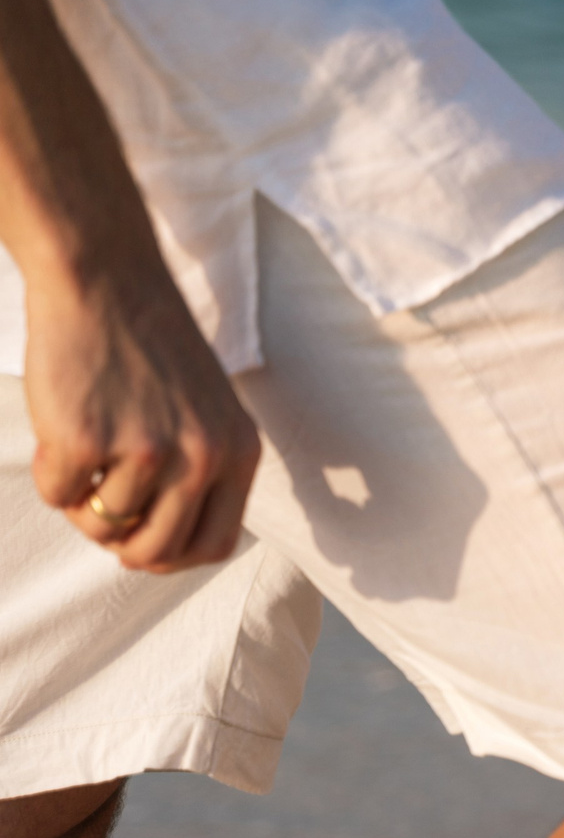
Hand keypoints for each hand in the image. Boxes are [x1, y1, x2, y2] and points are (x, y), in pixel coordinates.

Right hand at [20, 264, 258, 572]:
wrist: (106, 280)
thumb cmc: (149, 347)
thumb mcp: (207, 410)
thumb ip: (202, 472)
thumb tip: (160, 549)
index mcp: (239, 451)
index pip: (214, 544)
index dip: (172, 556)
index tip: (141, 544)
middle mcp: (203, 456)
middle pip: (156, 550)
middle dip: (120, 544)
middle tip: (98, 509)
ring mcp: (145, 451)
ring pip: (101, 525)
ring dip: (81, 501)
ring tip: (83, 449)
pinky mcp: (86, 440)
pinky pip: (57, 496)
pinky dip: (50, 473)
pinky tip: (60, 427)